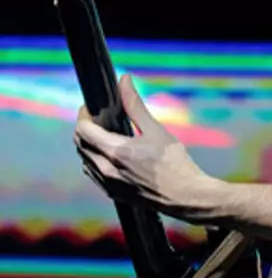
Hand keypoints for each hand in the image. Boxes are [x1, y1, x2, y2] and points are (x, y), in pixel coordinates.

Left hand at [74, 74, 220, 221]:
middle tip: (99, 119)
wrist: (185, 196)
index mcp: (116, 152)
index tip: (92, 108)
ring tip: (106, 136)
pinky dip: (95, 161)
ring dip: (89, 146)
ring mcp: (108, 184)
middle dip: (85, 129)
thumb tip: (124, 81)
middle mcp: (106, 170)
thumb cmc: (175, 163)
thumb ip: (135, 106)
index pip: (83, 130)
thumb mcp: (156, 130)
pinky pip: (94, 174)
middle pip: (80, 145)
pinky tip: (112, 156)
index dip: (84, 115)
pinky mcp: (113, 194)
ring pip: (85, 161)